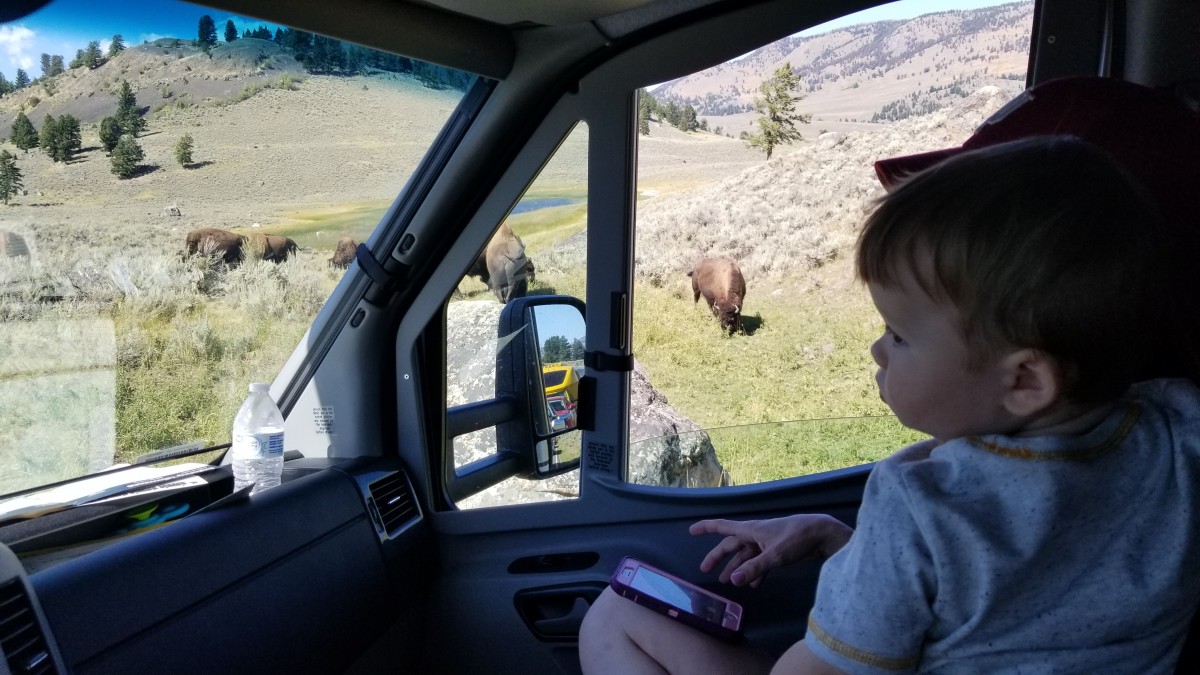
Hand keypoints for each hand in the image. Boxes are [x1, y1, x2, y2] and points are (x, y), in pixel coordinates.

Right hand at [689, 514, 852, 587]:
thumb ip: (754, 569)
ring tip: (727, 581)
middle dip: (718, 557)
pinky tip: (753, 584)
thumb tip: (734, 581)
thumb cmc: (797, 538)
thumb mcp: (775, 555)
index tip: (691, 530)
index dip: (706, 528)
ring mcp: (767, 542)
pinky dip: (755, 572)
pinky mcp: (777, 551)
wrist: (823, 534)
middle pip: (731, 545)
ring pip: (746, 555)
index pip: (723, 527)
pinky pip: (760, 562)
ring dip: (736, 567)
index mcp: (751, 530)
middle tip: (705, 570)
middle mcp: (756, 534)